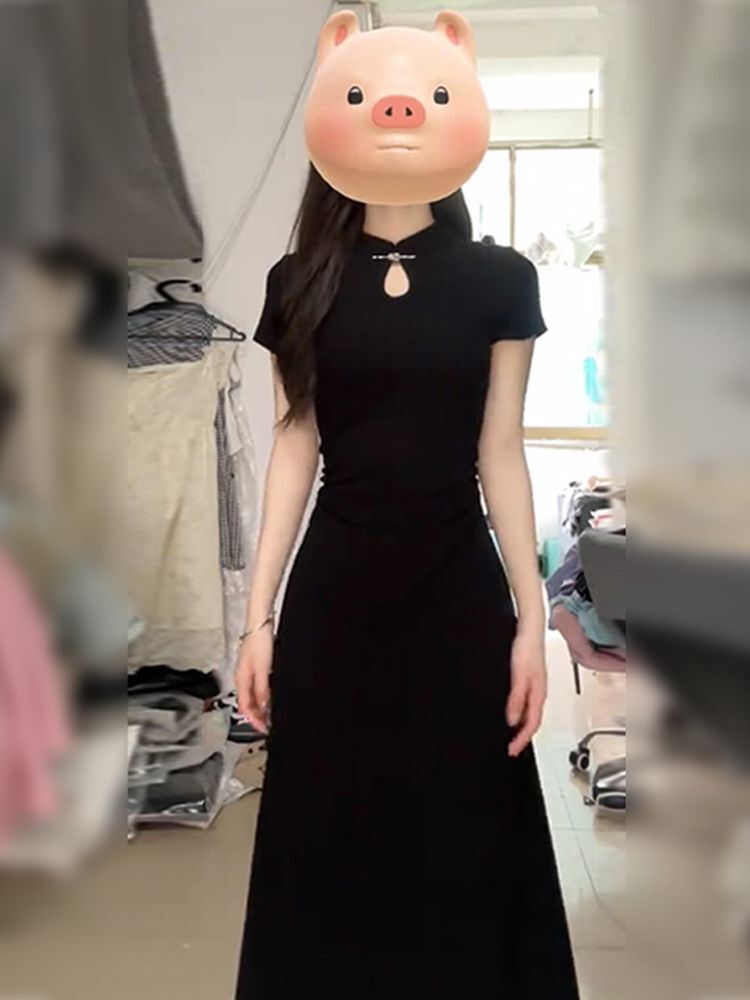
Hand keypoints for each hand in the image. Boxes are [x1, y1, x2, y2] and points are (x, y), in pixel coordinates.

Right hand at [234, 626, 273, 733]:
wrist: (261, 623)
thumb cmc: (258, 641)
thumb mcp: (262, 669)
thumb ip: (261, 689)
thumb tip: (262, 707)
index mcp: (241, 680)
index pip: (245, 707)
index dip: (254, 720)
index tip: (264, 729)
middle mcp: (243, 678)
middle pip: (248, 703)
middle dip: (257, 716)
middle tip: (268, 725)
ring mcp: (249, 672)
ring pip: (253, 696)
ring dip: (261, 707)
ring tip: (271, 715)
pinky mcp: (256, 666)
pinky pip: (258, 687)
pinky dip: (264, 696)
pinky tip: (271, 697)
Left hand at [506, 629, 546, 756]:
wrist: (530, 630)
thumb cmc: (527, 649)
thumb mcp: (519, 676)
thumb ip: (516, 698)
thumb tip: (512, 720)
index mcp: (538, 695)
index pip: (531, 724)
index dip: (522, 739)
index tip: (512, 750)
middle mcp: (538, 694)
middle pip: (532, 722)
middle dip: (522, 738)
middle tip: (511, 749)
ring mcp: (535, 688)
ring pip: (529, 714)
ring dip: (521, 727)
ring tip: (511, 737)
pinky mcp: (529, 682)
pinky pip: (526, 705)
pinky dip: (519, 714)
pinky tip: (512, 714)